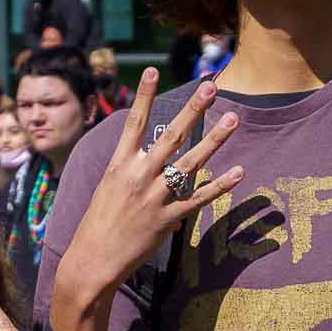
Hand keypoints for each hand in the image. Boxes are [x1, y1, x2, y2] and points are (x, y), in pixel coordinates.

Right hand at [58, 68, 245, 297]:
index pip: (133, 122)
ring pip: (190, 162)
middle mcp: (138, 175)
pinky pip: (199, 198)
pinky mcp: (167, 219)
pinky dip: (220, 186)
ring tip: (233, 118)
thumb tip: (152, 168)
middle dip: (192, 109)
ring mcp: (154, 197)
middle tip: (211, 86)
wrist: (92, 261)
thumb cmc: (97, 226)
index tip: (152, 69)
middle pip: (170, 135)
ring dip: (214, 139)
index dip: (143, 95)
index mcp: (118, 165)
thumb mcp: (107, 190)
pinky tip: (239, 172)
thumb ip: (131, 174)